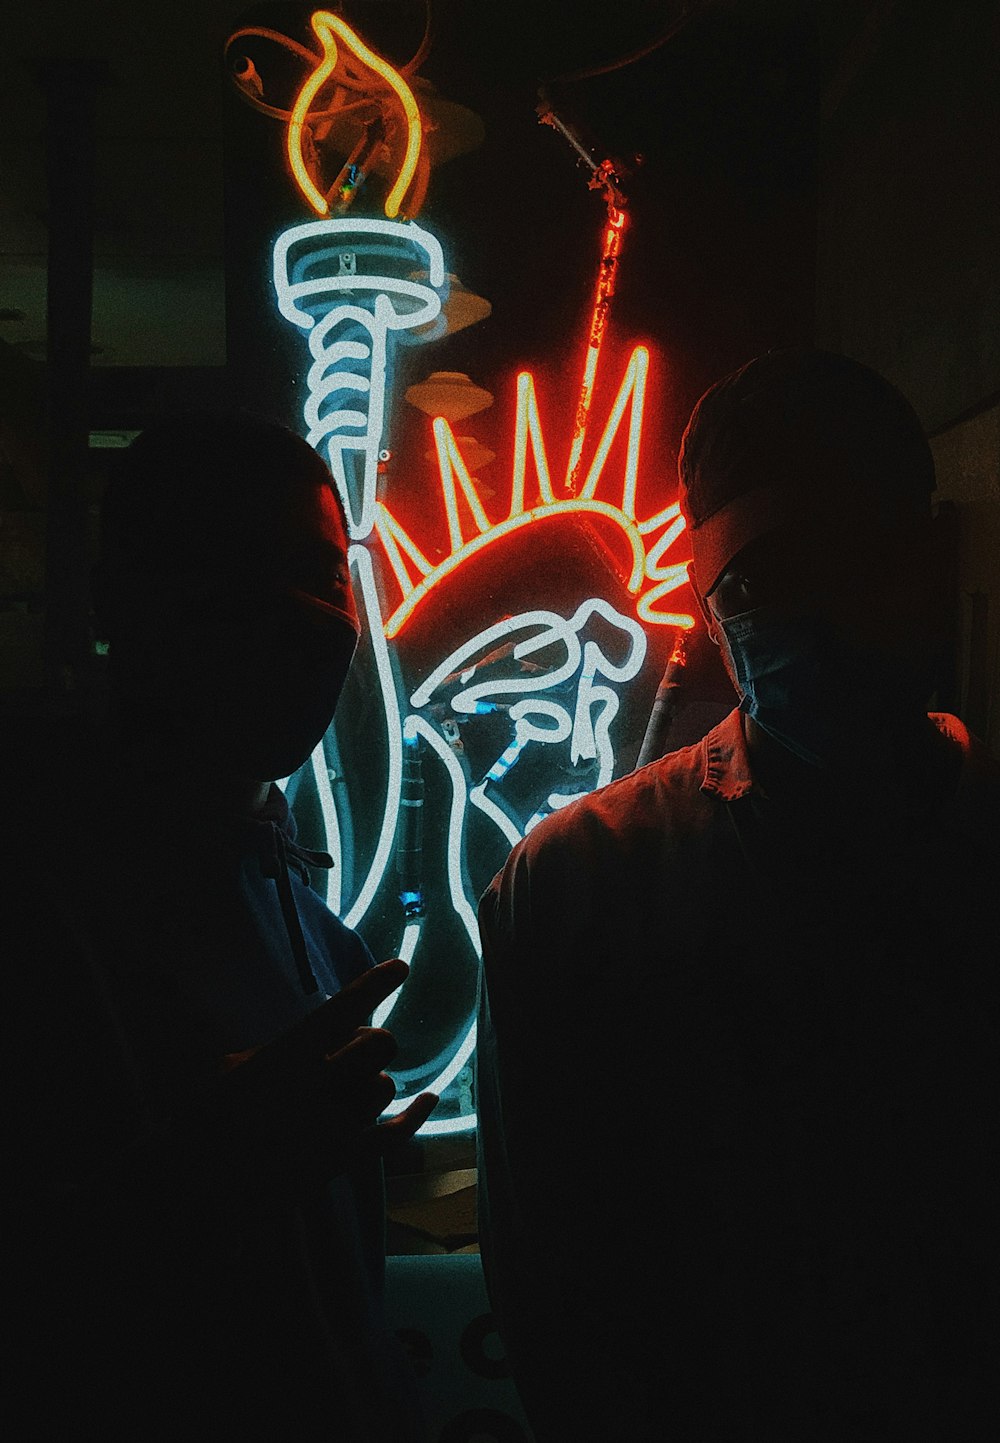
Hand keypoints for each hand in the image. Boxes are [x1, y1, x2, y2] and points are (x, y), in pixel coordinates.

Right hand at [200, 960, 437, 1210]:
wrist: (196, 1185)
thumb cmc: (207, 1120)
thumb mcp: (229, 1067)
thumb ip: (277, 1045)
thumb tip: (318, 1032)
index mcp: (286, 1054)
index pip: (342, 1009)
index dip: (374, 985)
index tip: (400, 968)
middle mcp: (315, 1085)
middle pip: (379, 1045)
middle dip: (373, 1043)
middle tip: (352, 1053)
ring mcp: (331, 1125)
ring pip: (383, 1088)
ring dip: (372, 1084)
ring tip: (344, 1092)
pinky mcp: (339, 1161)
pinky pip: (392, 1136)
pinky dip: (415, 1116)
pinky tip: (429, 1097)